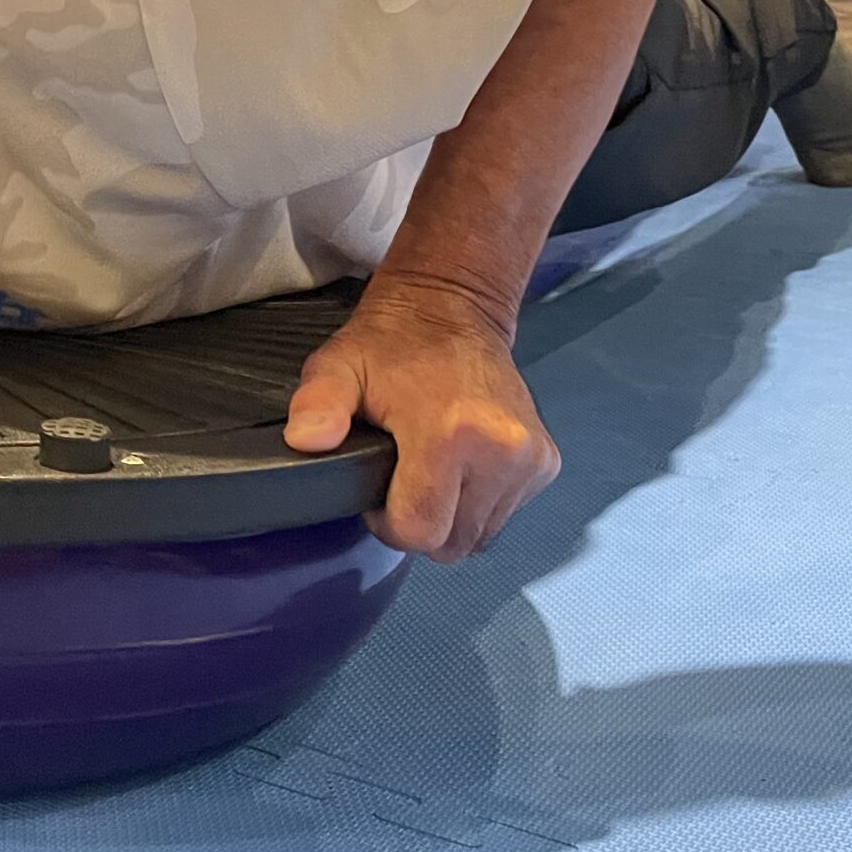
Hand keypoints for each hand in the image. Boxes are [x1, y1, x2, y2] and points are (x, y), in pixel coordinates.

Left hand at [283, 277, 558, 562]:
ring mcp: (530, 459)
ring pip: (479, 535)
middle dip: (420, 521)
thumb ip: (318, 405)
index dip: (388, 521)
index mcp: (451, 434)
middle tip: (403, 473)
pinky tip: (461, 464)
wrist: (453, 308)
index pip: (419, 531)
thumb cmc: (392, 343)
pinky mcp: (545, 463)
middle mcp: (502, 452)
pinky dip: (478, 503)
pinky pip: (502, 515)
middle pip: (451, 543)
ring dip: (451, 515)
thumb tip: (306, 439)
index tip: (380, 483)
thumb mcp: (339, 366)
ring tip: (431, 466)